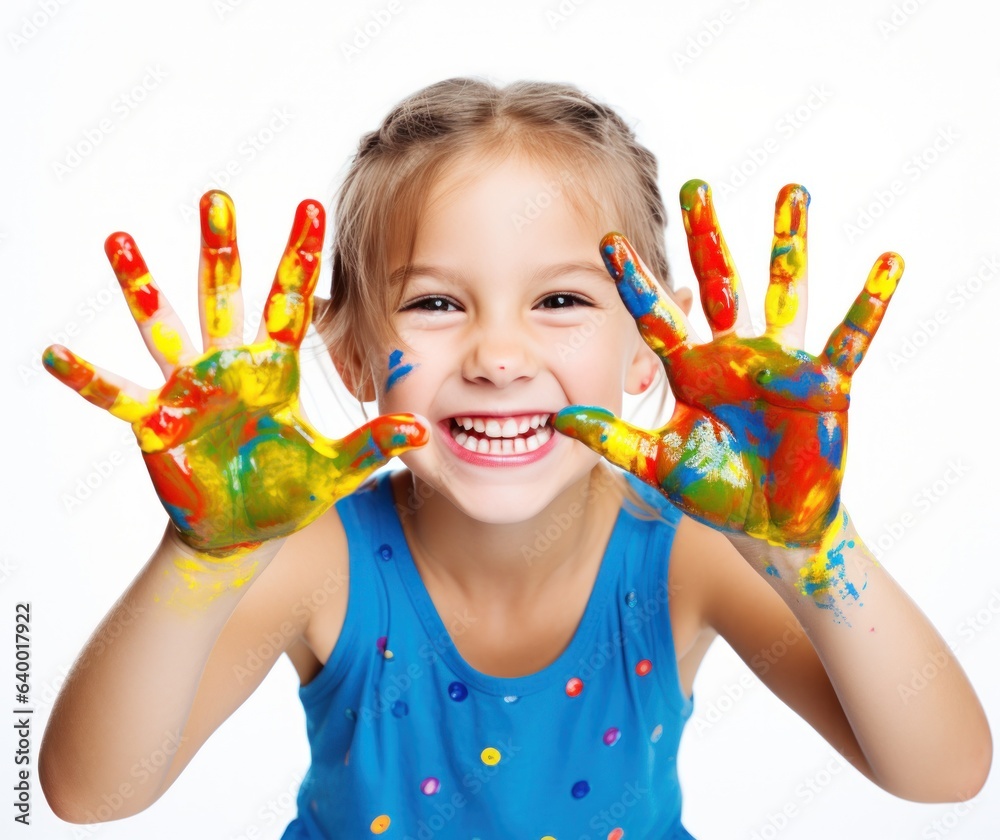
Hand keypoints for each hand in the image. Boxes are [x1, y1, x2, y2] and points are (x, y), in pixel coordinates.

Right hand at [44, 191, 427, 556]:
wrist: (241, 533)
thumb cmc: (285, 493)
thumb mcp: (333, 469)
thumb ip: (371, 445)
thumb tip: (421, 429)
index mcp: (274, 370)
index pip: (292, 304)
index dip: (300, 258)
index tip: (311, 207)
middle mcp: (229, 367)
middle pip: (224, 296)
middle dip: (220, 248)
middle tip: (216, 196)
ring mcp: (188, 390)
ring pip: (164, 327)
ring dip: (142, 288)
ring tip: (119, 241)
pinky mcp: (155, 422)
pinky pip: (116, 394)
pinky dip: (87, 378)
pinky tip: (54, 354)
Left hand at [554, 180, 901, 547]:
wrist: (766, 524)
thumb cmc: (715, 490)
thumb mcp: (658, 463)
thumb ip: (613, 440)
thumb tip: (557, 418)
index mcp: (693, 371)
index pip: (657, 317)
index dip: (633, 282)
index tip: (607, 241)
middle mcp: (734, 355)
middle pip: (717, 283)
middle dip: (706, 236)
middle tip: (694, 185)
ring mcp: (781, 364)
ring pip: (783, 291)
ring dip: (788, 243)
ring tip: (794, 191)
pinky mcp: (825, 384)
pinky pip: (850, 337)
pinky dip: (870, 303)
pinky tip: (889, 262)